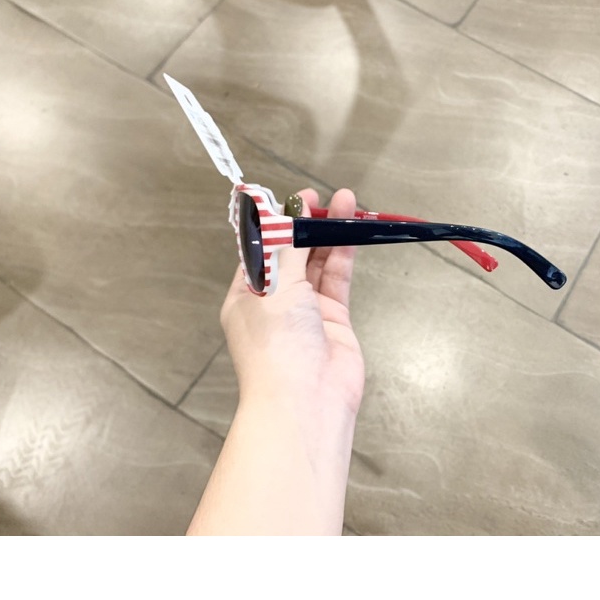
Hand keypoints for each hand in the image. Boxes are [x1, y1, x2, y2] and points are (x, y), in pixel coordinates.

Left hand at [220, 187, 364, 416]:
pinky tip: (353, 232)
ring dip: (331, 234)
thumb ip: (288, 248)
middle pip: (292, 253)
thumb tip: (290, 214)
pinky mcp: (334, 319)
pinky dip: (344, 256)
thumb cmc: (277, 342)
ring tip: (348, 204)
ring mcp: (306, 311)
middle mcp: (274, 301)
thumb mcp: (275, 288)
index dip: (278, 223)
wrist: (305, 401)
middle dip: (308, 225)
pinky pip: (337, 280)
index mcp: (246, 295)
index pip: (260, 250)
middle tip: (326, 198)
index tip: (297, 200)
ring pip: (318, 263)